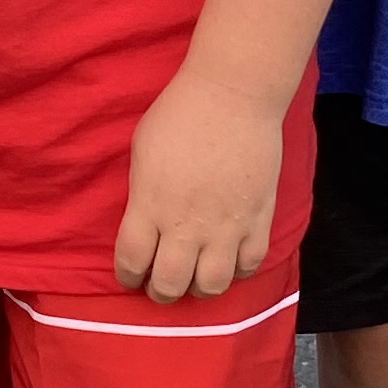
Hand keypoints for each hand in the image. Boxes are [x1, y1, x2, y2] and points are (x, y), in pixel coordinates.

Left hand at [113, 70, 282, 299]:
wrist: (233, 95)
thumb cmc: (179, 114)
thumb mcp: (141, 152)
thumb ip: (141, 195)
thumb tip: (145, 222)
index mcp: (150, 205)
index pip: (132, 262)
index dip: (128, 276)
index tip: (131, 275)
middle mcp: (186, 224)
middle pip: (170, 285)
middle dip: (161, 292)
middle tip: (162, 283)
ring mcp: (226, 225)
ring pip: (212, 286)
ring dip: (199, 289)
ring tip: (196, 277)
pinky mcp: (258, 219)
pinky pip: (249, 266)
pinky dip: (237, 272)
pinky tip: (228, 261)